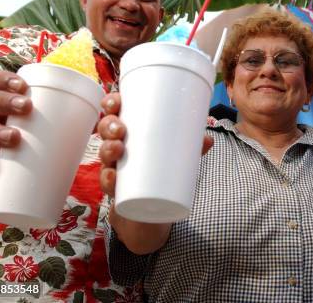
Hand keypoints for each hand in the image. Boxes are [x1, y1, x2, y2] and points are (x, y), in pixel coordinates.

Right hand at [97, 92, 213, 197]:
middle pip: (105, 128)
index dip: (111, 103)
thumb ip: (191, 147)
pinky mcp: (115, 188)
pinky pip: (107, 182)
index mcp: (130, 130)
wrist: (148, 209)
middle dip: (109, 125)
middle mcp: (117, 146)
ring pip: (104, 153)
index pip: (115, 110)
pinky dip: (108, 179)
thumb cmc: (159, 171)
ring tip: (117, 148)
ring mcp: (114, 166)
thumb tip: (208, 139)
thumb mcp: (176, 155)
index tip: (116, 103)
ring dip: (107, 148)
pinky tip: (112, 175)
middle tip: (121, 129)